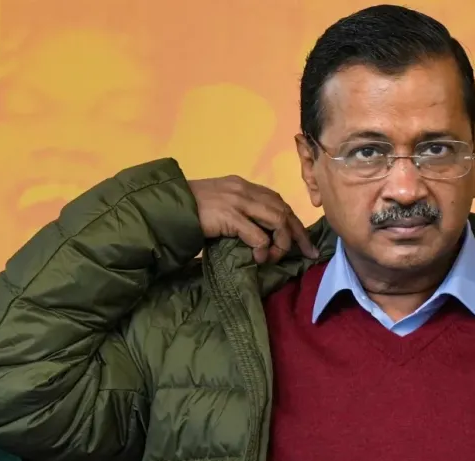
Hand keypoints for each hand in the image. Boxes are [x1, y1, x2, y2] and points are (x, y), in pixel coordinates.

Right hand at [188, 176, 318, 263]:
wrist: (166, 207)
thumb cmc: (192, 212)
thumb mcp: (222, 207)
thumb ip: (242, 214)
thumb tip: (263, 237)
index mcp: (245, 186)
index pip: (279, 203)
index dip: (295, 223)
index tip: (306, 243)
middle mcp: (245, 190)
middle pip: (285, 211)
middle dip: (299, 235)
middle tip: (308, 254)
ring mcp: (238, 202)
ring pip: (278, 220)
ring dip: (281, 243)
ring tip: (272, 258)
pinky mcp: (230, 216)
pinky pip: (258, 236)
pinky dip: (263, 250)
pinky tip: (259, 259)